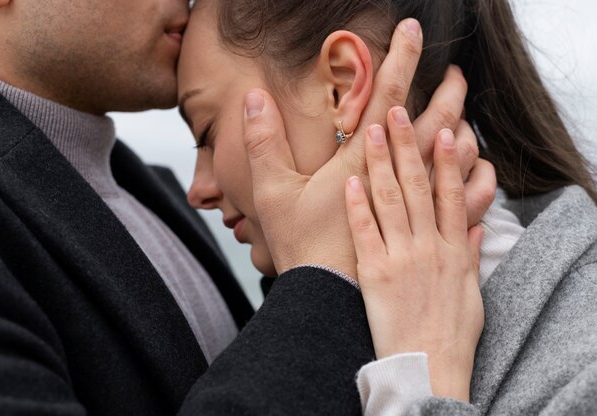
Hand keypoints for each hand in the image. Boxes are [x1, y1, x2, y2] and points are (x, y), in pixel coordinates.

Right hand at [243, 18, 493, 275]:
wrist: (330, 303)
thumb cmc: (302, 250)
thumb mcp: (272, 195)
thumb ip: (262, 143)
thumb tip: (255, 98)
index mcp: (362, 163)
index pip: (388, 99)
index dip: (401, 60)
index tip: (413, 31)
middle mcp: (398, 182)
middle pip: (435, 126)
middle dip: (449, 94)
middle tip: (457, 74)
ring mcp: (418, 210)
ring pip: (456, 162)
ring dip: (463, 134)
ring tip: (466, 120)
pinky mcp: (430, 237)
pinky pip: (467, 204)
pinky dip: (474, 182)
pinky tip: (478, 174)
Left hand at [345, 111, 486, 401]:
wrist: (429, 364)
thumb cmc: (451, 331)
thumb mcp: (470, 290)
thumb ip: (470, 253)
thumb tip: (474, 225)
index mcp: (453, 248)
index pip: (450, 194)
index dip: (447, 160)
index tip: (442, 129)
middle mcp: (429, 246)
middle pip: (418, 187)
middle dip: (408, 147)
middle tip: (399, 112)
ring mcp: (401, 257)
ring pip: (391, 201)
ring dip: (381, 164)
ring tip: (373, 131)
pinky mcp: (374, 273)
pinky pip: (365, 233)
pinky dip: (358, 206)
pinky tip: (350, 181)